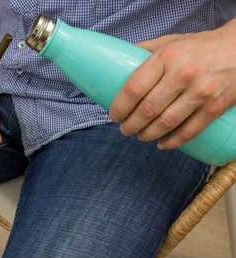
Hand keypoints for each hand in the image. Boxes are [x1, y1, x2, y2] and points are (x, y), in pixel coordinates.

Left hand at [109, 19, 235, 149]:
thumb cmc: (200, 46)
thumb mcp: (170, 41)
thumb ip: (144, 51)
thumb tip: (116, 63)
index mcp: (166, 57)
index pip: (134, 88)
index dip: (120, 107)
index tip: (114, 115)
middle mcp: (182, 74)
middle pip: (147, 110)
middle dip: (130, 125)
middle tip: (124, 129)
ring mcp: (201, 92)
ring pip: (166, 123)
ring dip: (148, 135)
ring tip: (140, 136)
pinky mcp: (215, 106)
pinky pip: (190, 131)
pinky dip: (173, 142)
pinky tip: (162, 144)